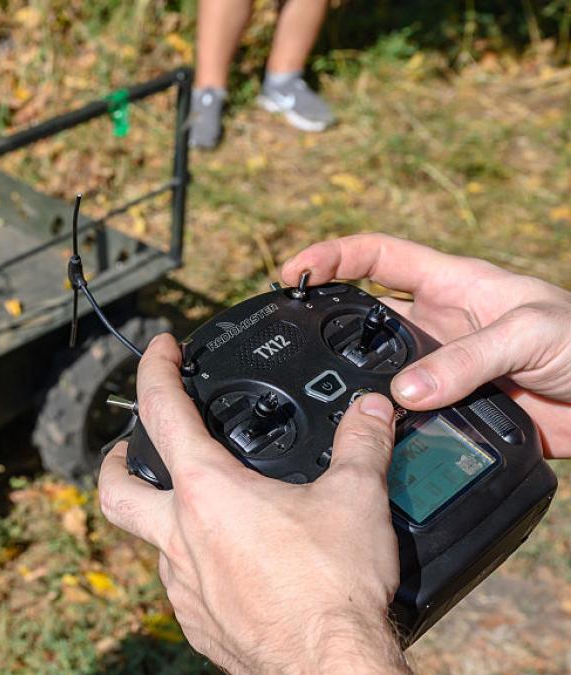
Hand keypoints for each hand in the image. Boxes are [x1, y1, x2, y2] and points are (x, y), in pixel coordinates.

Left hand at [98, 335, 407, 673]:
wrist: (329, 669)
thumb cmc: (333, 591)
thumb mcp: (356, 499)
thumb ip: (362, 444)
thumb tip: (372, 409)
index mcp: (208, 492)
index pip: (162, 412)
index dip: (155, 370)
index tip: (160, 350)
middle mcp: (180, 538)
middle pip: (117, 489)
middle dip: (117, 460)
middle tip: (135, 445)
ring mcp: (183, 585)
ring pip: (152, 542)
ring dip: (167, 518)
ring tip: (203, 508)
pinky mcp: (198, 623)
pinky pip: (183, 586)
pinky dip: (197, 566)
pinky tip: (232, 565)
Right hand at [282, 234, 570, 456]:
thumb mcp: (529, 333)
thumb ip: (466, 359)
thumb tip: (403, 393)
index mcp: (452, 285)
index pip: (377, 257)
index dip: (332, 257)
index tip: (292, 273)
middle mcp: (439, 326)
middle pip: (365, 319)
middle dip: (328, 327)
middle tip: (292, 344)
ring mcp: (444, 372)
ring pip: (380, 375)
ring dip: (356, 386)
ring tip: (323, 401)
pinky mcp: (453, 414)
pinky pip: (407, 421)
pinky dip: (386, 431)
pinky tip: (369, 442)